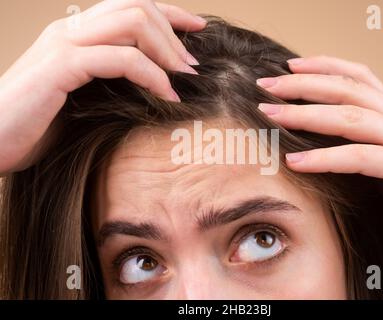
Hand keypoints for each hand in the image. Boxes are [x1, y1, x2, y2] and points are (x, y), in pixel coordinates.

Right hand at [0, 0, 205, 174]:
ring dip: (168, 50)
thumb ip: (110, 83)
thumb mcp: (81, 97)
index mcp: (77, 33)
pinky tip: (167, 95)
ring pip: (133, 22)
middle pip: (138, 5)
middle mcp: (71, 29)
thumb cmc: (35, 125)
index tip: (197, 30)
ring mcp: (65, 43)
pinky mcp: (62, 66)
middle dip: (174, 32)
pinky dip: (152, 75)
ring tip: (186, 78)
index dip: (169, 13)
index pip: (131, 5)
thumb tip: (153, 88)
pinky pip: (122, 59)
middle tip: (193, 64)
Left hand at [257, 55, 382, 258]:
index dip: (325, 67)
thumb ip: (362, 148)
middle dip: (304, 85)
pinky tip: (296, 161)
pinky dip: (325, 158)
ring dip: (306, 114)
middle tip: (266, 85)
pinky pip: (362, 158)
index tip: (289, 66)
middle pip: (350, 91)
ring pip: (353, 118)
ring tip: (271, 115)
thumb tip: (314, 144)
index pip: (360, 78)